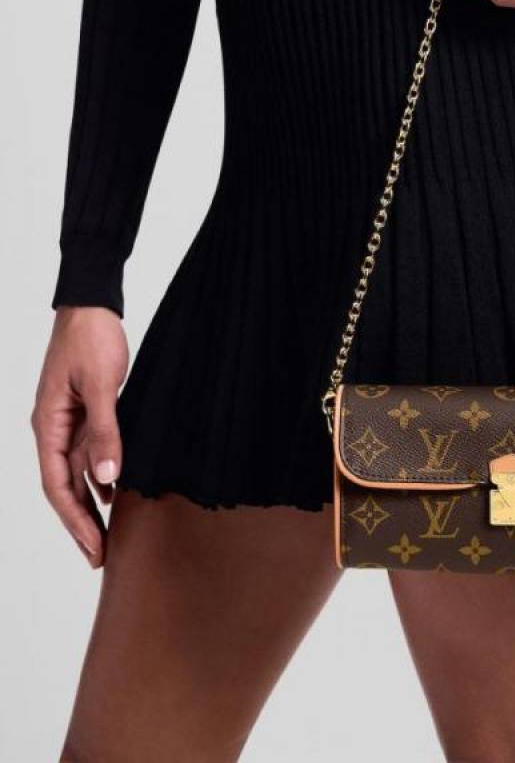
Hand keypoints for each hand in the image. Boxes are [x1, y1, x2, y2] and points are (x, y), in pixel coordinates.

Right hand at [31, 307, 128, 567]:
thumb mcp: (100, 387)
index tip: (93, 550)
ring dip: (92, 506)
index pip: (57, 486)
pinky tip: (116, 494)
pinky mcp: (87, 414)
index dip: (74, 522)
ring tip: (109, 535)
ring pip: (78, 475)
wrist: (91, 307)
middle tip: (102, 557)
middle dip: (81, 524)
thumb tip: (107, 479)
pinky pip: (91, 455)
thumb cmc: (90, 341)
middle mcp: (55, 430)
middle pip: (65, 488)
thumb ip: (106, 432)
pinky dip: (102, 478)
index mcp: (48, 426)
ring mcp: (70, 423)